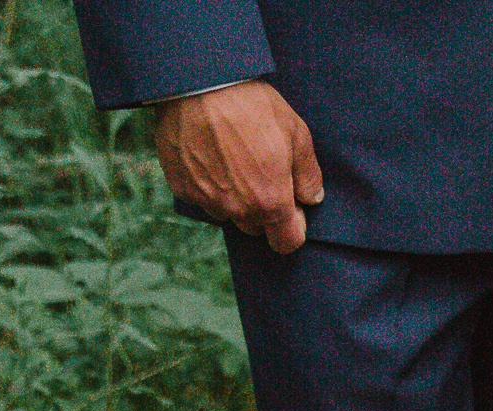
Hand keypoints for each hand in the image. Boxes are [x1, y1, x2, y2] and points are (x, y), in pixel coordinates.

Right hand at [153, 81, 322, 253]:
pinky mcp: (181, 187)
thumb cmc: (252, 106)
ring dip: (233, 197)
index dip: (293, 227)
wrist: (197, 84)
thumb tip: (311, 198)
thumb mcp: (296, 133)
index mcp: (270, 202)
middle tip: (262, 173)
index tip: (292, 207)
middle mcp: (236, 209)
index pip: (286, 243)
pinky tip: (210, 154)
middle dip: (263, 209)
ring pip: (226, 212)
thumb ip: (308, 174)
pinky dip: (207, 183)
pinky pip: (201, 196)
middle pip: (255, 227)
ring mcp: (205, 200)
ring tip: (233, 159)